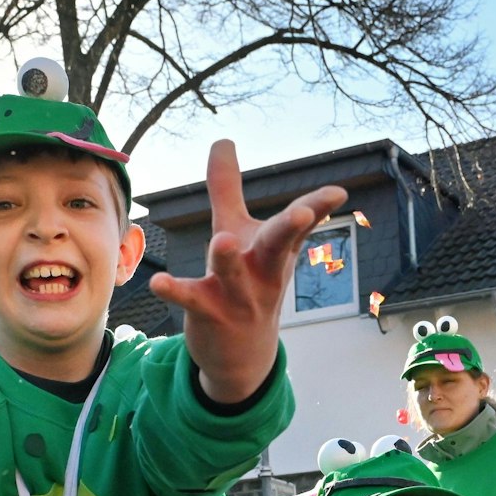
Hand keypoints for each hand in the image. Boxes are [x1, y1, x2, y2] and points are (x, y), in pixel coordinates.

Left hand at [149, 140, 348, 403]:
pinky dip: (176, 291)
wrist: (242, 356)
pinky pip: (192, 300)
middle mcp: (262, 272)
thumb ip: (227, 187)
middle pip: (279, 247)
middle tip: (301, 214)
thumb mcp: (239, 232)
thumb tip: (224, 139)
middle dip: (290, 229)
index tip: (337, 192)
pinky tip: (157, 281)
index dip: (318, 207)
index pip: (300, 225)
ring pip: (234, 275)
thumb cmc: (246, 283)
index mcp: (275, 250)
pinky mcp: (209, 312)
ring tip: (222, 241)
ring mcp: (238, 296)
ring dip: (229, 259)